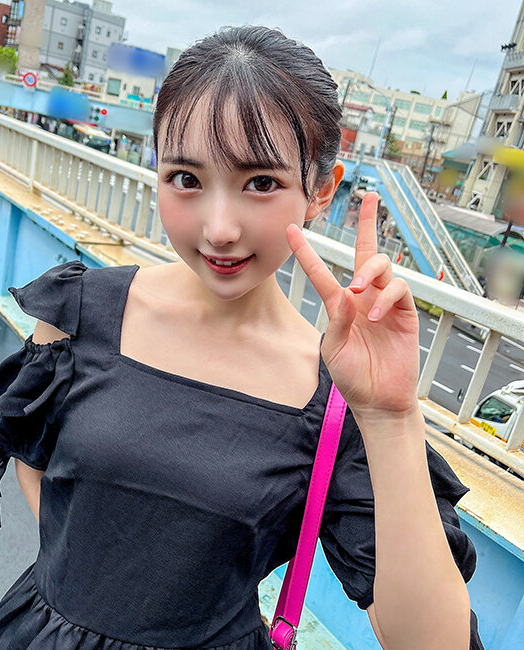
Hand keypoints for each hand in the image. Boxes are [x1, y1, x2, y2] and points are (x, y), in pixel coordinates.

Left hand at [286, 193, 419, 421]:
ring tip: (357, 290)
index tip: (291, 229)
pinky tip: (373, 313)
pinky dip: (385, 297)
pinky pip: (398, 291)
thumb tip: (346, 293)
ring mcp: (385, 304)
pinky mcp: (405, 314)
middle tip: (368, 201)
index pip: (323, 272)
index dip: (307, 252)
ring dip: (369, 272)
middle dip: (368, 223)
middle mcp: (364, 298)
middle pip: (367, 253)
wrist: (378, 401)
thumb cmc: (354, 377)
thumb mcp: (335, 349)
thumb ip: (338, 321)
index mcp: (341, 306)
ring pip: (382, 266)